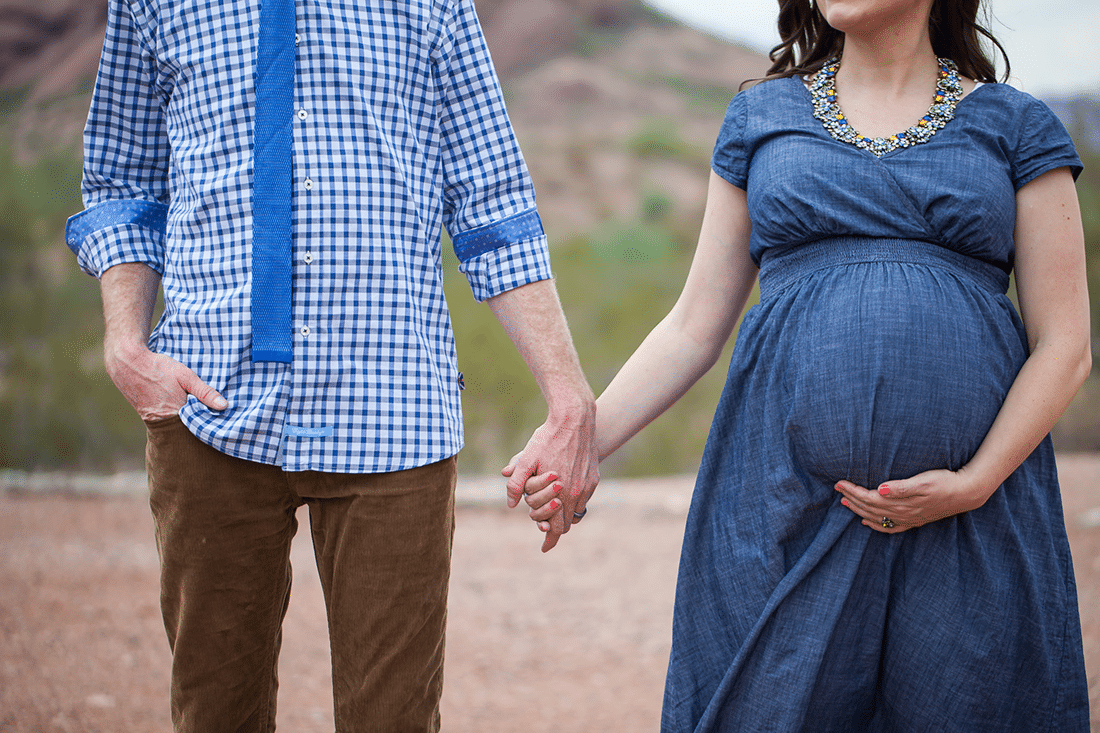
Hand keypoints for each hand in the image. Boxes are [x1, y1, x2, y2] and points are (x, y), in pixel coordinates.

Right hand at [105, 338, 226, 420]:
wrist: (127, 363)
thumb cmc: (159, 368)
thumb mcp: (186, 376)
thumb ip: (204, 392)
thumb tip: (224, 406)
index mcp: (176, 413)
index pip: (198, 427)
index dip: (208, 424)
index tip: (220, 423)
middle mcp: (164, 421)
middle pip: (187, 429)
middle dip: (197, 425)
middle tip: (210, 420)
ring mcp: (152, 420)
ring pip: (175, 426)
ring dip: (186, 421)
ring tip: (196, 413)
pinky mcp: (146, 416)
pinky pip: (164, 421)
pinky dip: (174, 418)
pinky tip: (179, 409)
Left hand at [501, 408, 598, 551]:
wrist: (575, 418)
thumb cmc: (548, 437)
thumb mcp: (527, 459)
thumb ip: (518, 483)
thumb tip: (511, 504)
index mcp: (561, 492)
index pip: (557, 528)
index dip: (550, 540)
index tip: (544, 548)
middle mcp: (577, 492)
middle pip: (567, 524)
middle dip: (554, 527)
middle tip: (543, 527)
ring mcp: (587, 485)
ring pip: (576, 511)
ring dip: (564, 514)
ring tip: (552, 509)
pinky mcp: (594, 476)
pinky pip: (584, 498)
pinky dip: (574, 501)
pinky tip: (563, 493)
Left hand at [834, 468, 993, 532]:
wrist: (967, 493)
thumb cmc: (945, 482)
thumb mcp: (923, 481)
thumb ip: (901, 487)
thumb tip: (880, 489)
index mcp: (901, 503)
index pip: (869, 498)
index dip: (852, 491)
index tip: (839, 483)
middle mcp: (902, 513)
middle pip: (869, 508)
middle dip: (851, 499)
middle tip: (837, 489)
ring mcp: (908, 519)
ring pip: (876, 517)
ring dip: (859, 510)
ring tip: (845, 503)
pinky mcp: (914, 520)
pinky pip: (889, 526)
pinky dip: (875, 525)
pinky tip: (867, 522)